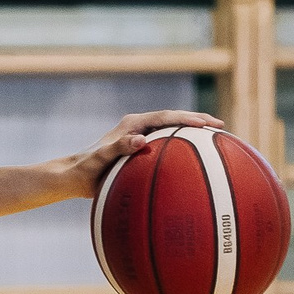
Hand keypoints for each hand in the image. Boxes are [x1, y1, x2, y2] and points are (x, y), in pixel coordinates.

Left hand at [59, 109, 225, 197]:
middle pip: (174, 119)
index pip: (166, 116)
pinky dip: (183, 149)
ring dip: (193, 133)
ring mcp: (140, 137)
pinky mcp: (141, 150)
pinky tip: (196, 162)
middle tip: (221, 127)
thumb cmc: (84, 169)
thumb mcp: (99, 160)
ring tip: (217, 140)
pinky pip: (167, 146)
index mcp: (132, 124)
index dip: (187, 118)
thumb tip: (141, 140)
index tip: (206, 124)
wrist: (72, 177)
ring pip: (173, 131)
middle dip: (198, 121)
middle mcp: (138, 127)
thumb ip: (117, 148)